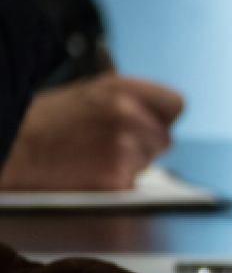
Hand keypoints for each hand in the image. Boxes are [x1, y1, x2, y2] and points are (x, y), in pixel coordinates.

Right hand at [0, 74, 184, 190]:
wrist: (13, 146)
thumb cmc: (45, 121)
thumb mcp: (90, 93)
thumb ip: (129, 100)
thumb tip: (157, 114)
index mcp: (123, 88)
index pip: (175, 104)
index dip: (161, 117)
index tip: (150, 123)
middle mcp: (128, 114)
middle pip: (164, 138)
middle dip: (144, 144)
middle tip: (108, 144)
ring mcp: (124, 147)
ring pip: (148, 163)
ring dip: (128, 164)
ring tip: (92, 156)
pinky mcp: (117, 177)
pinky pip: (132, 184)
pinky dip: (115, 184)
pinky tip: (90, 172)